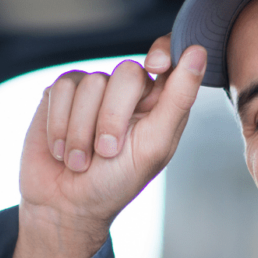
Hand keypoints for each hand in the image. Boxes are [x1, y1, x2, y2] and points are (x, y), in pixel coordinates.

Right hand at [5, 35, 207, 257]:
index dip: (164, 51)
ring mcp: (93, 91)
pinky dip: (59, 126)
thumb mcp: (154, 145)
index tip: (157, 65)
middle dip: (113, 118)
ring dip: (81, 131)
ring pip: (90, 84)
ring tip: (81, 159)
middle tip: (106, 152)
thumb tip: (198, 51)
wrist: (65, 206)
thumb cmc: (116, 183)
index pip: (169, 55)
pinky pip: (60, 90)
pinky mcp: (60, 95)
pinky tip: (61, 149)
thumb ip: (178, 99)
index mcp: (158, 102)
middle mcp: (127, 92)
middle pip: (127, 73)